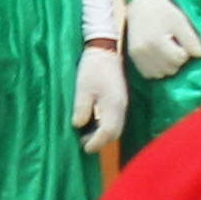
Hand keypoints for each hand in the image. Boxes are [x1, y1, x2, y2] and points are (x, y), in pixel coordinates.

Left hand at [71, 38, 130, 156]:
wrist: (105, 51)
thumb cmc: (92, 69)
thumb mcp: (82, 88)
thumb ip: (81, 108)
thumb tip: (78, 125)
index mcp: (113, 105)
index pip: (108, 131)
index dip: (96, 142)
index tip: (84, 148)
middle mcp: (121, 107)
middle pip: (115, 133)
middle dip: (99, 141)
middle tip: (82, 142)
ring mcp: (122, 104)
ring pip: (116, 127)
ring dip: (102, 134)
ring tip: (84, 134)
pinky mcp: (119, 101)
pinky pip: (115, 120)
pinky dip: (104, 126)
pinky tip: (92, 123)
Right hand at [121, 0, 200, 80]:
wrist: (141, 6)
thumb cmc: (164, 12)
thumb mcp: (180, 22)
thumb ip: (191, 39)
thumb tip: (200, 55)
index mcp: (156, 41)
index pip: (179, 59)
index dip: (185, 52)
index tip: (182, 42)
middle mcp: (143, 51)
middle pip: (170, 69)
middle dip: (177, 60)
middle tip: (175, 45)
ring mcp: (136, 56)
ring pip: (160, 74)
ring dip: (167, 67)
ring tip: (167, 51)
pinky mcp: (133, 58)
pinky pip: (149, 74)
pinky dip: (157, 69)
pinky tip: (160, 57)